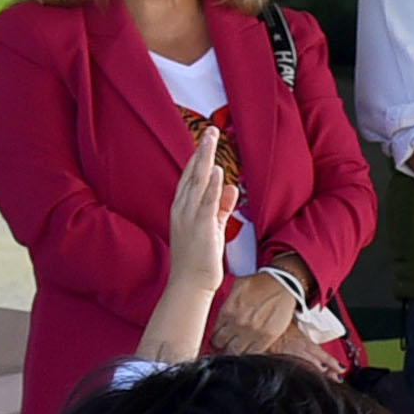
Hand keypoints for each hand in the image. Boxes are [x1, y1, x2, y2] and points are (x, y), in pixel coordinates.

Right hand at [167, 133, 237, 283]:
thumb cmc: (199, 257)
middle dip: (201, 152)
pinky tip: (216, 171)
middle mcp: (182, 209)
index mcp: (183, 208)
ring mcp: (189, 218)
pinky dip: (212, 186)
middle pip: (192, 175)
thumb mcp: (212, 227)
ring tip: (211, 139)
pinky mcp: (200, 228)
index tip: (207, 139)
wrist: (190, 283)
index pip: (190, 178)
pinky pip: (206, 204)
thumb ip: (221, 206)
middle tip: (210, 131)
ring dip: (204, 160)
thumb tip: (230, 186)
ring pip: (197, 184)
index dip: (198, 157)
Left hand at [205, 271, 297, 357]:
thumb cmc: (258, 284)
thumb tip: (208, 307)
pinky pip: (253, 353)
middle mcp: (238, 323)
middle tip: (225, 342)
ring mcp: (253, 331)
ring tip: (237, 346)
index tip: (216, 336)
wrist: (282, 284)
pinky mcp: (267, 337)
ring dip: (234, 350)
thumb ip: (221, 300)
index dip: (213, 335)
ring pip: (235, 352)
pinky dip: (250, 353)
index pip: (211, 332)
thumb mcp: (233, 286)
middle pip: (220, 344)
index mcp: (227, 311)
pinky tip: (249, 348)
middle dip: (221, 344)